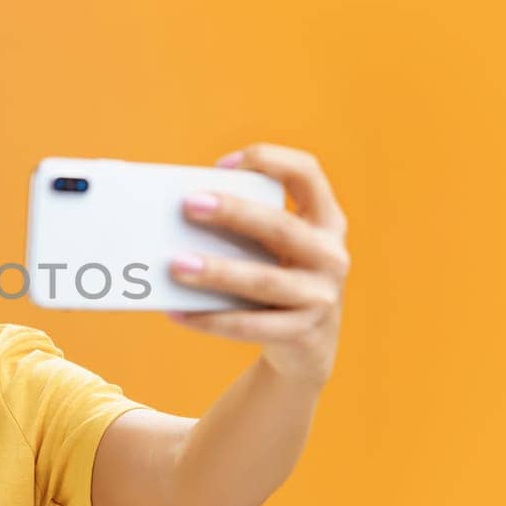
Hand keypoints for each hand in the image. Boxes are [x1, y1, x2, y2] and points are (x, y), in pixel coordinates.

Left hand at [166, 143, 351, 385]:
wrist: (308, 345)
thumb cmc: (277, 276)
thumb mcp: (277, 247)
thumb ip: (246, 227)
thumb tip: (179, 217)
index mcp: (326, 220)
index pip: (307, 173)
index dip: (269, 160)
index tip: (223, 165)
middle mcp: (330, 255)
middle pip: (281, 227)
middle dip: (234, 213)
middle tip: (188, 205)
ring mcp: (320, 297)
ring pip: (264, 281)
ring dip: (217, 272)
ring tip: (175, 264)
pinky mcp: (302, 334)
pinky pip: (249, 326)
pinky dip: (210, 319)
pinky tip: (176, 311)